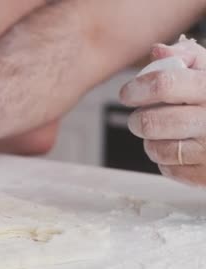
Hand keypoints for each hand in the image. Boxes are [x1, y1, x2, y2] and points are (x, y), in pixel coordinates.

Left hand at [120, 37, 205, 186]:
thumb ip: (189, 57)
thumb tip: (158, 51)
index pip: (164, 85)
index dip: (137, 89)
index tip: (127, 94)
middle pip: (150, 122)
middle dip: (137, 120)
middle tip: (141, 117)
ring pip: (155, 148)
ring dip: (151, 141)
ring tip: (164, 132)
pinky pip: (168, 169)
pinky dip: (167, 160)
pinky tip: (180, 148)